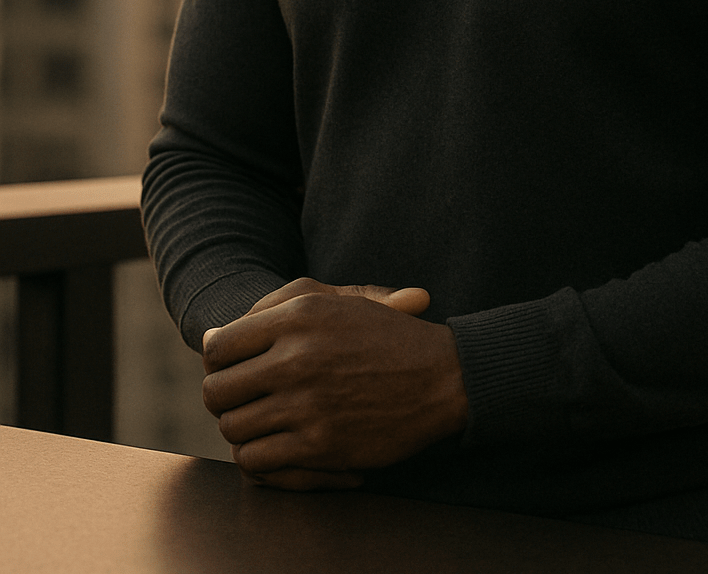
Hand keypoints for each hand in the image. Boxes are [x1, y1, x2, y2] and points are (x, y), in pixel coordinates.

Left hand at [201, 279, 467, 490]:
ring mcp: (307, 403)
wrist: (440, 375)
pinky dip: (258, 456)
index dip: (217, 360)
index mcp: (299, 315)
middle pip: (217, 390)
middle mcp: (298, 357)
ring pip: (233, 427)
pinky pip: (257, 459)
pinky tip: (276, 443)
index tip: (231, 368)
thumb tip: (214, 337)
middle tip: (243, 398)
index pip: (219, 346)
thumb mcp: (335, 299)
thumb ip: (272, 308)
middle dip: (224, 397)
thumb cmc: (383, 333)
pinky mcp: (320, 445)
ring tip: (263, 420)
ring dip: (241, 428)